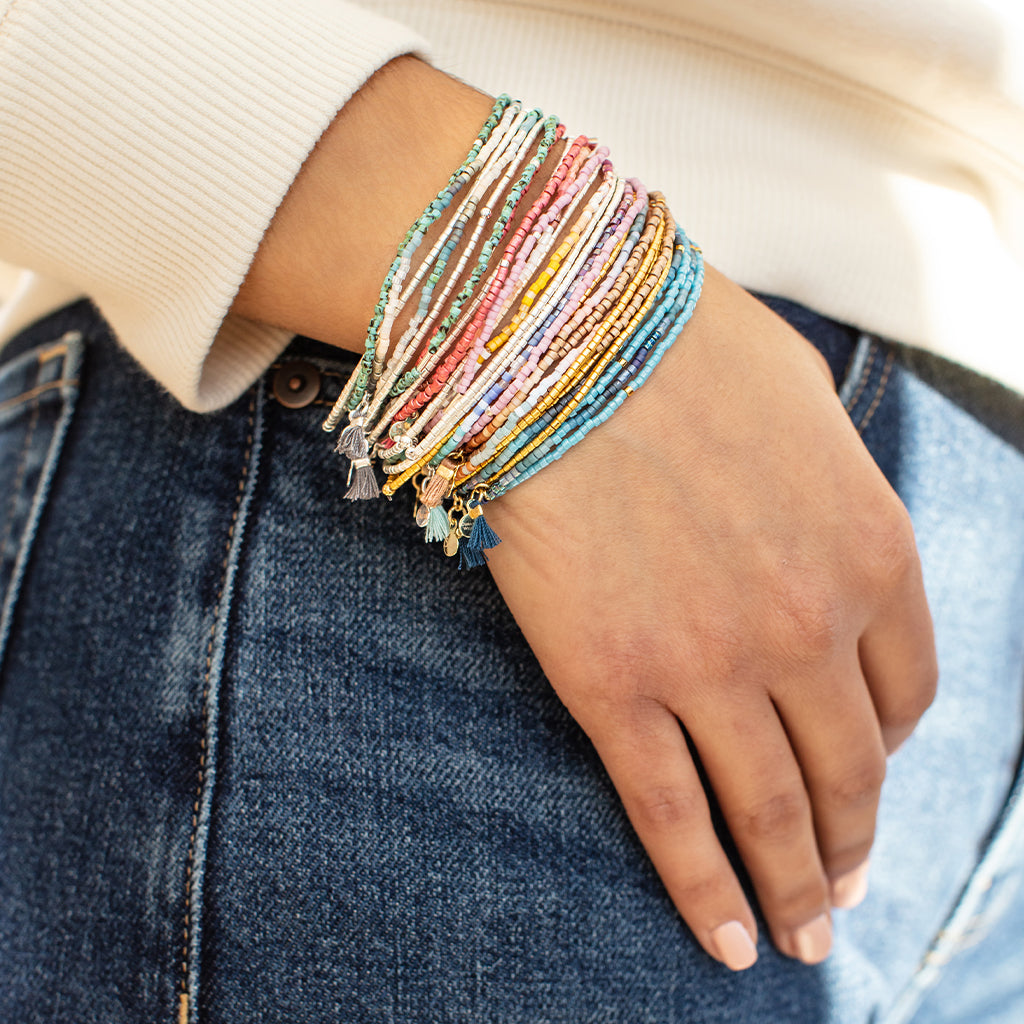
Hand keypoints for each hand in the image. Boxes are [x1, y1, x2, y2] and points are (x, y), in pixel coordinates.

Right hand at [484, 265, 937, 969]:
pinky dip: (702, 889)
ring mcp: (711, 665)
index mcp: (871, 552)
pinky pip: (669, 815)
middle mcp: (808, 626)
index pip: (907, 692)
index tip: (866, 771)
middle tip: (843, 892)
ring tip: (796, 938)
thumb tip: (825, 535)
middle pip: (848, 771)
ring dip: (792, 888)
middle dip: (851, 844)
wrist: (558, 334)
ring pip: (769, 812)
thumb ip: (836, 490)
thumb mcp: (804, 405)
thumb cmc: (676, 344)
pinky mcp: (613, 686)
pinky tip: (723, 938)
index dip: (889, 748)